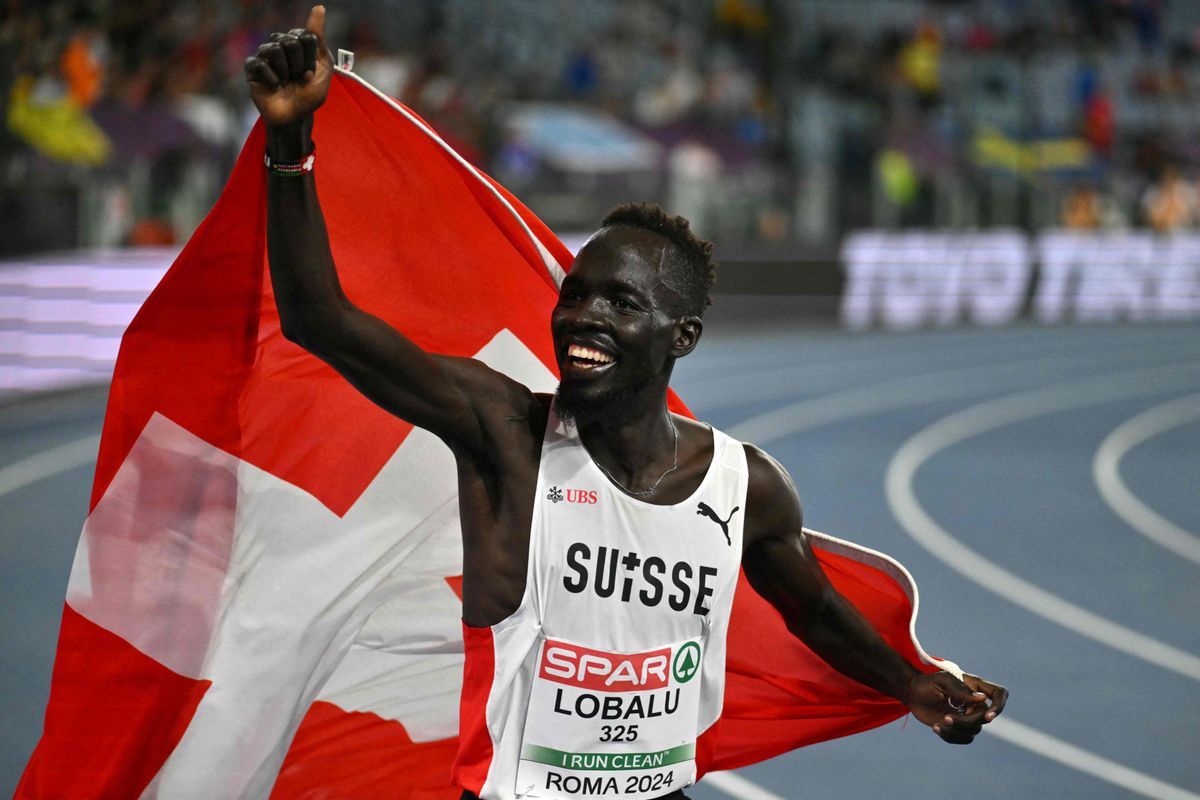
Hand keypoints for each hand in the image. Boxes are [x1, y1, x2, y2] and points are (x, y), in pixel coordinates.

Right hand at [244, 5, 331, 128]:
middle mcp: (280, 45)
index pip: (304, 35)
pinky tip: (274, 86)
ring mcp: (265, 55)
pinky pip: (259, 63)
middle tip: (298, 79)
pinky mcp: (252, 67)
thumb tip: (319, 8)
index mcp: (297, 43)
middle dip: (299, 65)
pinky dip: (271, 78)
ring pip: (274, 49)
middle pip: (289, 40)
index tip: (312, 73)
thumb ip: (318, 38)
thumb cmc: (309, 94)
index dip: (311, 58)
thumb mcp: (323, 67)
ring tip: (286, 83)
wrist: (295, 117)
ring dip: (285, 72)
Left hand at [904, 671, 1007, 744]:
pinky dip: (950, 736)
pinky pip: (964, 739)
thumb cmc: (927, 683)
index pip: (999, 694)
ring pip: (974, 731)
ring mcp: (968, 716)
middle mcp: (975, 702)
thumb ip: (960, 690)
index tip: (988, 716)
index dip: (999, 706)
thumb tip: (982, 698)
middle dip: (965, 722)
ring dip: (956, 730)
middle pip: (984, 718)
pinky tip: (935, 727)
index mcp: (975, 686)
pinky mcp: (959, 727)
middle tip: (945, 717)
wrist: (912, 694)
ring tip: (938, 723)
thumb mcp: (941, 681)